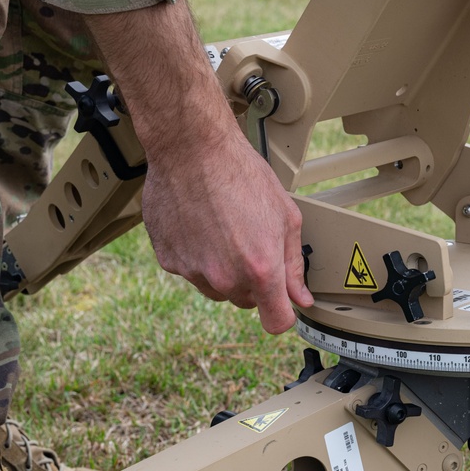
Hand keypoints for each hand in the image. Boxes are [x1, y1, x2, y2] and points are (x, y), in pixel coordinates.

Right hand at [85, 0, 313, 333]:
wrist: (191, 149)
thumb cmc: (241, 174)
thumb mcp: (286, 216)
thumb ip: (294, 264)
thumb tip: (300, 297)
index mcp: (259, 268)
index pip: (275, 322)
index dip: (283, 313)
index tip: (284, 304)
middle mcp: (224, 277)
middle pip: (247, 301)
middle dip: (255, 281)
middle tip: (254, 242)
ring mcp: (193, 271)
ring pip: (218, 288)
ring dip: (226, 270)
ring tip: (227, 229)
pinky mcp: (168, 261)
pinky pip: (191, 271)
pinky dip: (199, 256)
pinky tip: (204, 225)